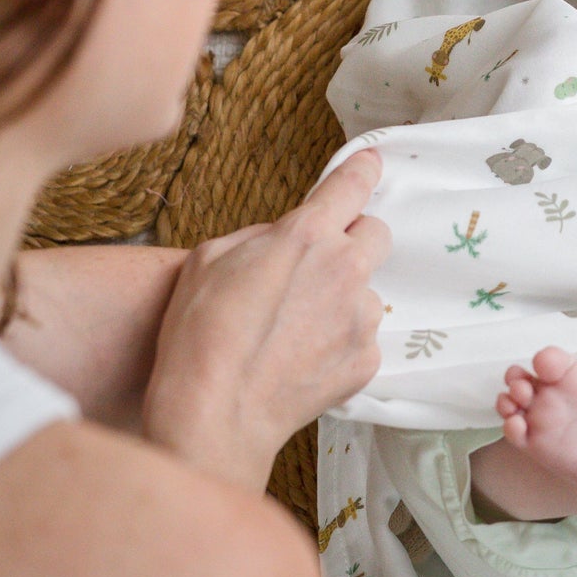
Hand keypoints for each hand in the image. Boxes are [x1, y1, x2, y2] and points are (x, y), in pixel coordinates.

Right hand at [142, 150, 389, 491]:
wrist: (215, 413)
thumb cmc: (199, 334)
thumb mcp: (209, 258)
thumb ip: (260, 237)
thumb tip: (283, 240)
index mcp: (306, 236)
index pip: (351, 187)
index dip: (363, 170)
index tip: (371, 163)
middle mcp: (345, 269)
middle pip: (377, 234)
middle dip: (354, 241)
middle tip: (317, 265)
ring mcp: (361, 317)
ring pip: (366, 292)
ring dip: (341, 300)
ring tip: (293, 331)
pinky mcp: (366, 359)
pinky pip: (361, 338)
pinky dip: (339, 344)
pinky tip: (301, 361)